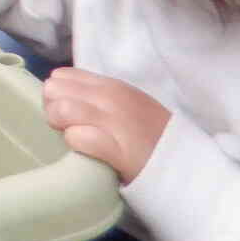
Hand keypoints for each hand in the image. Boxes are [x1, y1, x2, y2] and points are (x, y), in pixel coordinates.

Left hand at [41, 68, 170, 181]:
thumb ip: (99, 97)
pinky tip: (84, 150)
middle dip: (52, 109)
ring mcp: (116, 122)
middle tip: (64, 127)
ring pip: (62, 110)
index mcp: (113, 86)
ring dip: (61, 126)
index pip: (63, 75)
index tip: (65, 112)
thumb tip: (63, 96)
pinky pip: (78, 137)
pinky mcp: (118, 149)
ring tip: (73, 138)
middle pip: (55, 89)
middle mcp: (112, 98)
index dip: (57, 94)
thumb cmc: (152, 136)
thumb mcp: (128, 104)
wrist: (186, 165)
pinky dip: (75, 143)